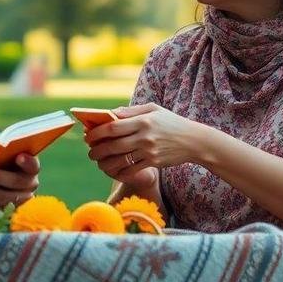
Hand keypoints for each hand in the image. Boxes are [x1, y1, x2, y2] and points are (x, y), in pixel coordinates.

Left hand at [0, 153, 38, 208]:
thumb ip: (1, 152)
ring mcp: (18, 200)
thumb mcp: (2, 154)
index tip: (19, 157)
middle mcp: (29, 186)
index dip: (27, 162)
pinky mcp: (5, 211)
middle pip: (15, 183)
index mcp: (31, 169)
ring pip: (3, 199)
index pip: (33, 165)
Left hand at [84, 103, 199, 181]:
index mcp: (142, 120)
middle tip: (90, 152)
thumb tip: (110, 113)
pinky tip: (113, 171)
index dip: (97, 132)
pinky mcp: (153, 163)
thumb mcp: (153, 109)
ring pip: (120, 160)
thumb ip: (131, 111)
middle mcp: (144, 136)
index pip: (113, 126)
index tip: (88, 136)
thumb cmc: (171, 122)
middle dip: (97, 150)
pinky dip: (119, 172)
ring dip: (105, 163)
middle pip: (113, 145)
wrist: (194, 141)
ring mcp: (149, 151)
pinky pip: (131, 170)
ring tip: (99, 163)